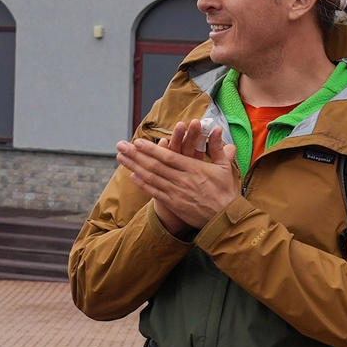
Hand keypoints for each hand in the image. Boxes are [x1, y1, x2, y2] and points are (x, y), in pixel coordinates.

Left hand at [116, 118, 238, 236]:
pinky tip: (133, 177)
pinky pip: (155, 193)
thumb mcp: (224, 167)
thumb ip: (217, 147)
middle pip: (154, 165)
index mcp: (194, 168)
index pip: (168, 156)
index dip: (151, 149)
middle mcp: (182, 180)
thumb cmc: (225, 191)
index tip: (137, 142)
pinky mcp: (173, 204)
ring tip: (121, 158)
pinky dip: (143, 185)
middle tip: (121, 146)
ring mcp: (176, 192)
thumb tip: (217, 128)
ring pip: (151, 178)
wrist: (225, 218)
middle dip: (136, 155)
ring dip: (134, 167)